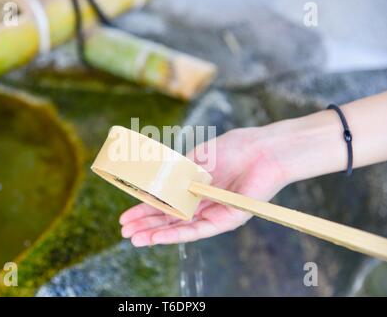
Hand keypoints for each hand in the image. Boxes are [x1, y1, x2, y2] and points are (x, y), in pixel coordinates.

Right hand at [119, 126, 291, 246]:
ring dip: (157, 234)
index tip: (126, 215)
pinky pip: (199, 230)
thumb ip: (178, 173)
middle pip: (171, 219)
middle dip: (147, 225)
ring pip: (181, 228)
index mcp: (196, 190)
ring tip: (135, 240)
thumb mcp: (198, 159)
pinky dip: (176, 235)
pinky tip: (158, 237)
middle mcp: (204, 205)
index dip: (146, 210)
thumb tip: (153, 183)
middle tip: (124, 231)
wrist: (264, 148)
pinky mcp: (228, 219)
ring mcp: (215, 214)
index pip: (167, 204)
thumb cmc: (235, 148)